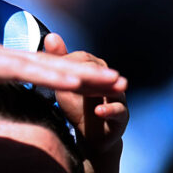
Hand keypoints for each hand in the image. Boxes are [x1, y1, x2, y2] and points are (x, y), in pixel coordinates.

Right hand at [0, 12, 123, 141]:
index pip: (25, 73)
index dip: (54, 79)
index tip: (79, 86)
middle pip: (48, 67)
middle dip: (83, 76)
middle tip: (116, 82)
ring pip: (49, 67)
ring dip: (85, 76)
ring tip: (118, 82)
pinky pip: (31, 71)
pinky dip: (61, 77)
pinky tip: (87, 81)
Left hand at [43, 33, 127, 154]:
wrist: (90, 137)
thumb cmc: (77, 106)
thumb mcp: (64, 85)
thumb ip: (58, 61)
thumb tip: (51, 36)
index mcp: (95, 69)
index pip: (84, 59)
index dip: (70, 62)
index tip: (53, 66)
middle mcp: (109, 80)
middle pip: (100, 71)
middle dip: (89, 72)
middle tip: (75, 75)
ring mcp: (118, 98)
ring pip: (114, 89)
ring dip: (107, 87)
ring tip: (97, 90)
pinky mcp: (122, 116)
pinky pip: (119, 110)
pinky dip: (109, 109)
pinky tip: (99, 111)